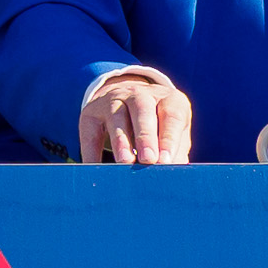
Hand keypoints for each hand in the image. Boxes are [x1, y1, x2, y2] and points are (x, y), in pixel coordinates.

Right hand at [78, 68, 192, 163]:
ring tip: (125, 162)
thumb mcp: (174, 133)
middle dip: (146, 137)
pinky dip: (91, 151)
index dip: (169, 138)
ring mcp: (114, 100)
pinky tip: (95, 168)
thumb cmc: (160, 126)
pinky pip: (90, 133)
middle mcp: (140, 95)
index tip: (165, 161)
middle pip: (143, 112)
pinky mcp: (91, 112)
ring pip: (117, 118)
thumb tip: (172, 173)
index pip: (171, 116)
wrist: (129, 102)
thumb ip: (176, 152)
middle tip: (148, 159)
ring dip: (121, 141)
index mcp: (168, 99)